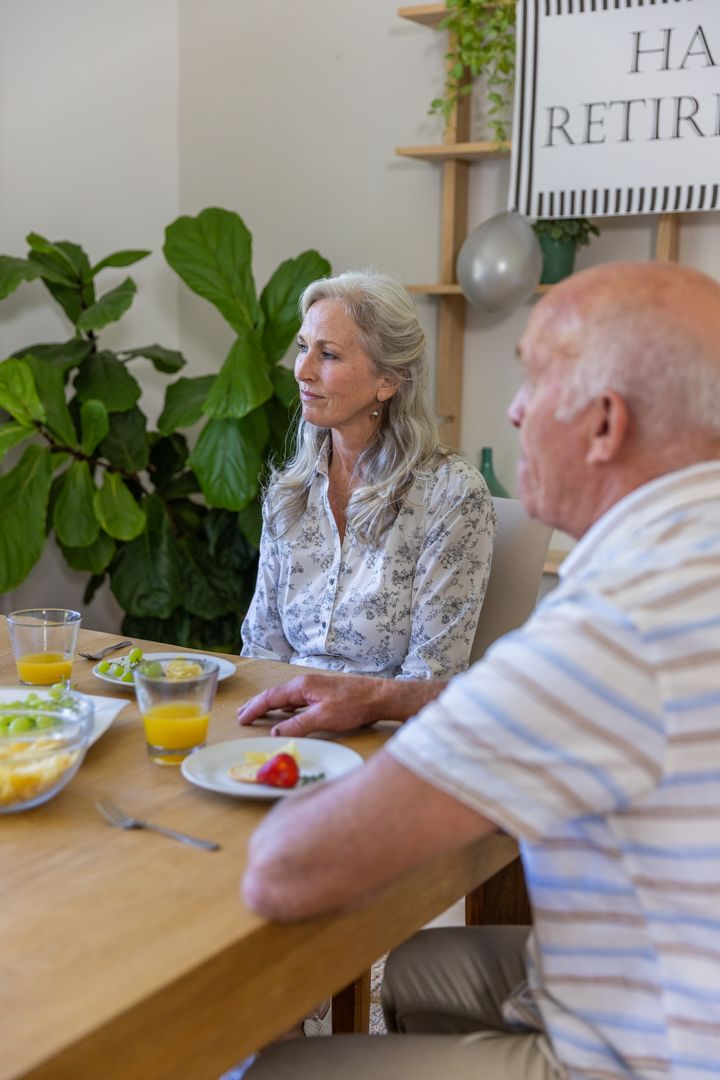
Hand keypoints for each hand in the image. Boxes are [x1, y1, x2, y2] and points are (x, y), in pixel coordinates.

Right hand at [237, 673, 442, 736]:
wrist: (379, 697)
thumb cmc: (354, 705)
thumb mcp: (324, 718)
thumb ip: (298, 725)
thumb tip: (275, 732)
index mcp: (302, 686)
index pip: (270, 697)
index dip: (254, 708)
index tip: (241, 719)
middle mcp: (305, 684)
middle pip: (275, 695)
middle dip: (257, 705)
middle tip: (242, 716)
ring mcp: (315, 689)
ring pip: (286, 698)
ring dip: (270, 706)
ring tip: (257, 714)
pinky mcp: (323, 695)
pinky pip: (296, 701)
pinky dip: (285, 708)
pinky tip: (285, 714)